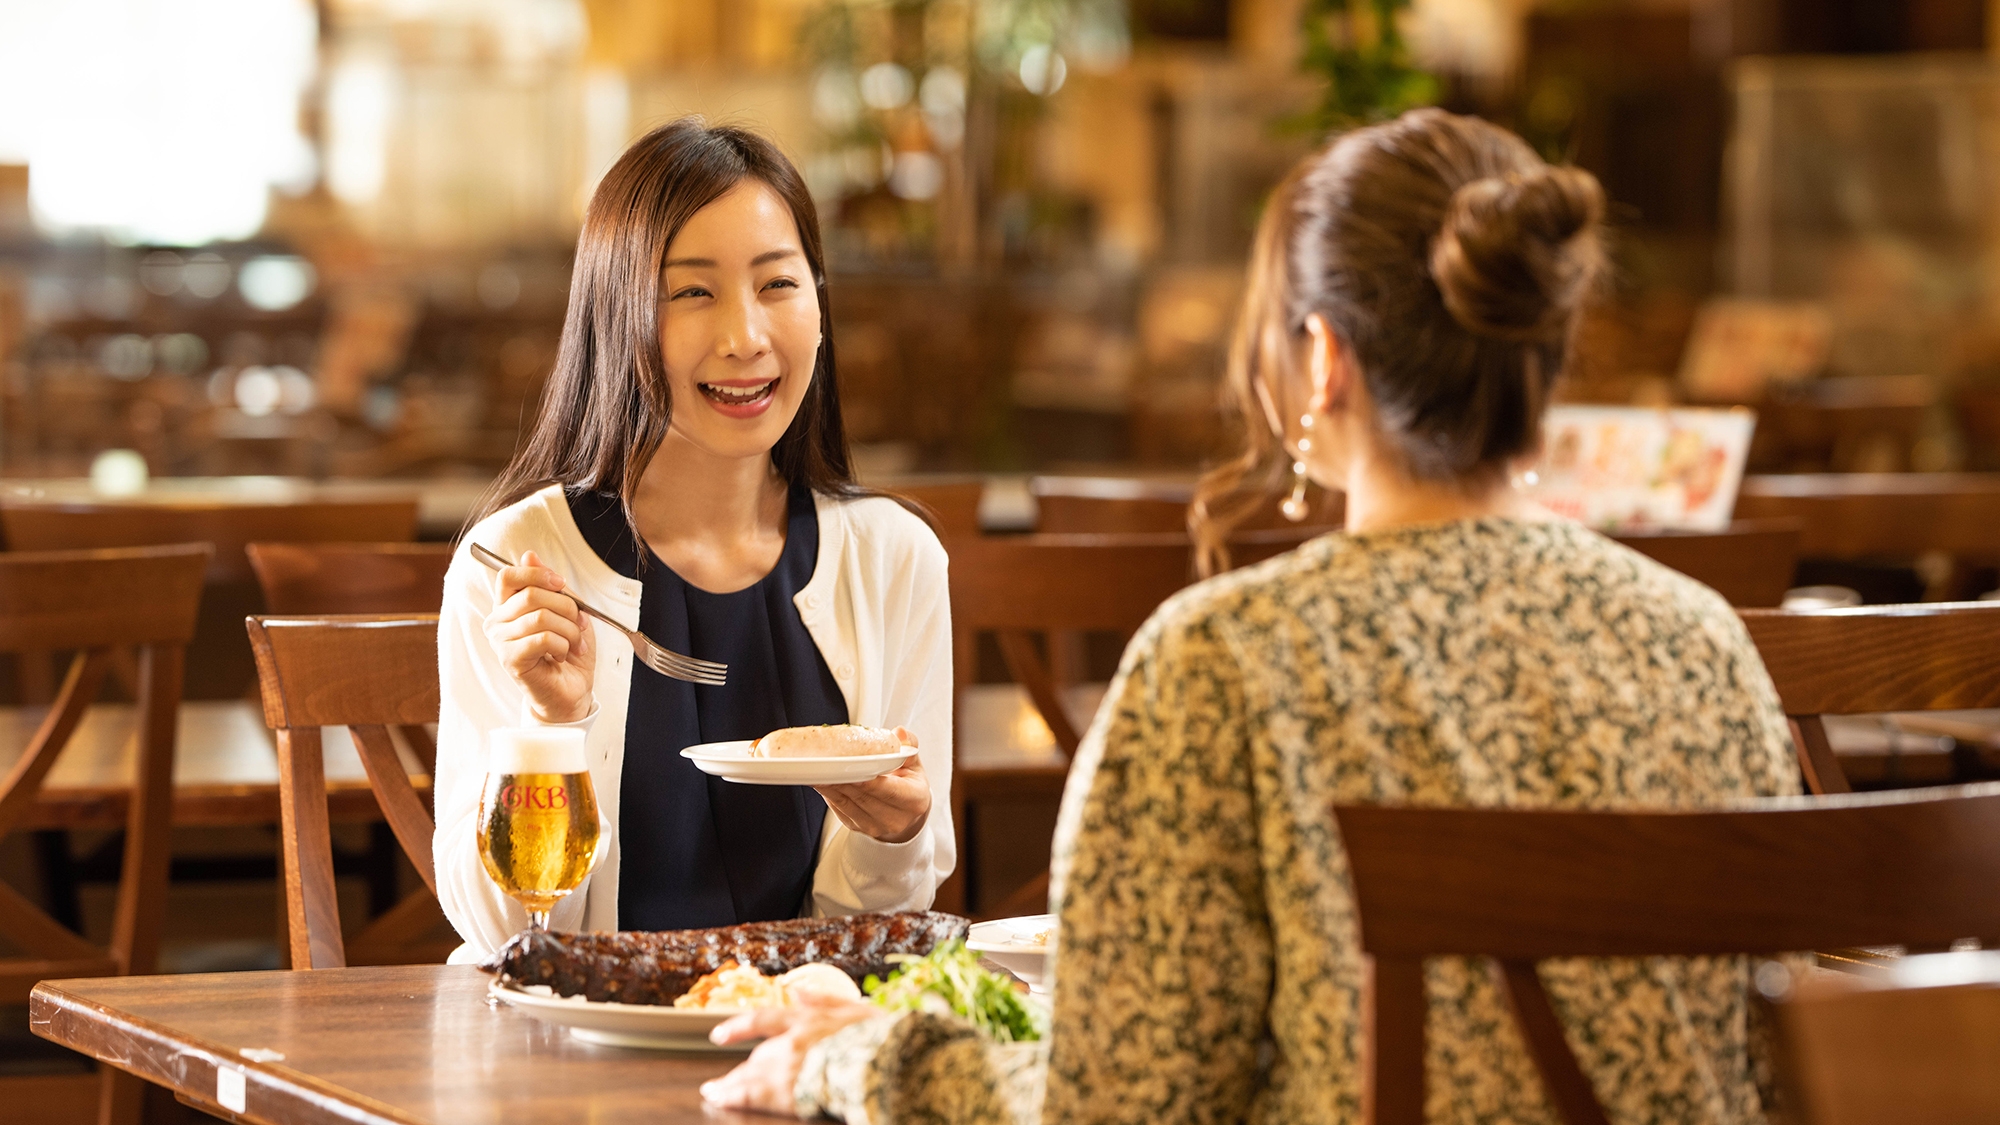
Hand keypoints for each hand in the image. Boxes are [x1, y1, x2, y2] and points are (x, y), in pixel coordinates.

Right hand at [481, 549, 594, 723]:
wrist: (572, 689)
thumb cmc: (568, 651)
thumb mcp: (567, 610)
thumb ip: (549, 585)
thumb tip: (529, 556)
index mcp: (507, 606)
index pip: (507, 575)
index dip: (538, 574)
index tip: (561, 584)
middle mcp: (497, 622)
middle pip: (531, 594)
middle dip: (567, 606)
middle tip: (580, 623)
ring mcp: (500, 642)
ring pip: (541, 617)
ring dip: (569, 630)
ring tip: (574, 644)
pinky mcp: (510, 660)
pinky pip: (542, 639)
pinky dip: (563, 646)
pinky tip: (562, 656)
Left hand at [701, 994, 881, 1114]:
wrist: (887, 1060)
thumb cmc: (880, 1037)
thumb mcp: (857, 1009)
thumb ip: (825, 999)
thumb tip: (796, 990)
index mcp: (808, 1020)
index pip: (765, 1020)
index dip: (739, 1027)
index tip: (718, 1034)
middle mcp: (794, 1041)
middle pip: (758, 1057)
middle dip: (739, 1070)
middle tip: (718, 1082)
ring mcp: (791, 1066)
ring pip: (752, 1076)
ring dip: (730, 1085)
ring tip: (714, 1093)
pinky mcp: (792, 1091)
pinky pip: (756, 1096)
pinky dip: (736, 1098)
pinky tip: (723, 1101)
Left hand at [815, 728, 929, 843]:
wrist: (907, 814)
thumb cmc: (910, 784)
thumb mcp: (915, 763)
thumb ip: (909, 745)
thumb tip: (899, 732)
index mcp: (914, 801)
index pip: (889, 790)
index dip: (868, 781)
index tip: (851, 768)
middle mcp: (895, 819)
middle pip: (863, 797)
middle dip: (843, 779)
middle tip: (826, 763)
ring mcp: (874, 827)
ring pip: (847, 804)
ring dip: (830, 786)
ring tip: (817, 769)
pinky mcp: (857, 827)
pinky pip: (839, 809)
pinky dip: (829, 793)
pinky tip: (820, 779)